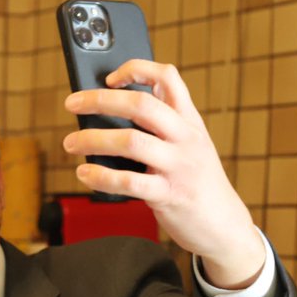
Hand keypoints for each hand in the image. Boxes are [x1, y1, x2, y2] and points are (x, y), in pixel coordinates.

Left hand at [62, 59, 264, 288]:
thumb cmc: (195, 181)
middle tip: (72, 103)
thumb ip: (161, 126)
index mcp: (190, 120)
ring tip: (70, 143)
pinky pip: (129, 181)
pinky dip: (100, 176)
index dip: (137, 69)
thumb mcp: (189, 145)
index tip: (109, 77)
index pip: (168, 78)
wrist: (225, 226)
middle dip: (100, 100)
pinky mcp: (169, 195)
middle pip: (141, 105)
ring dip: (92, 140)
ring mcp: (179, 166)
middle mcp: (186, 138)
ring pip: (130, 141)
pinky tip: (84, 173)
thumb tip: (109, 111)